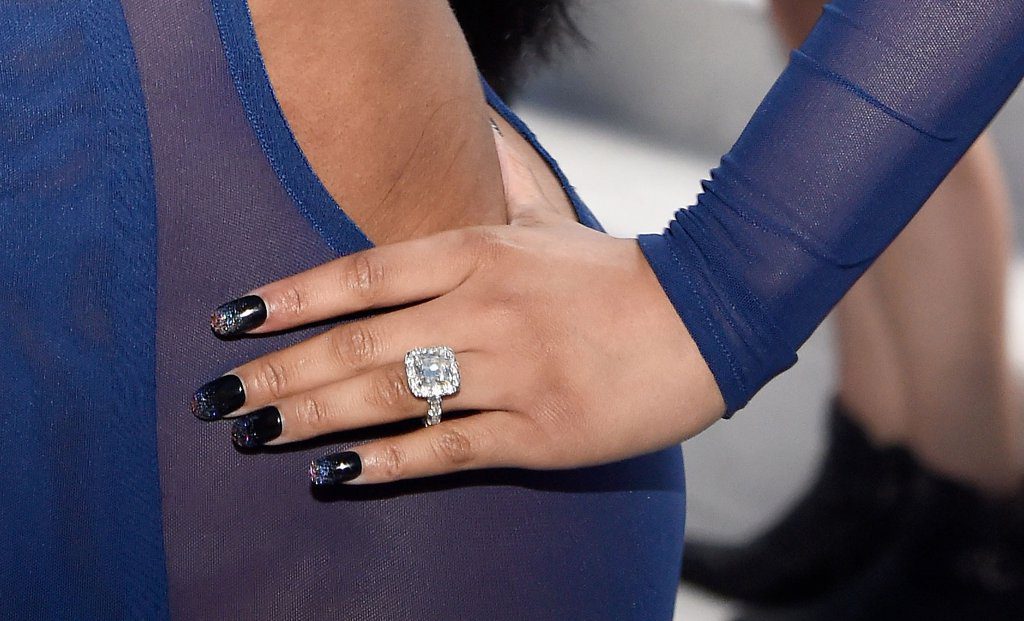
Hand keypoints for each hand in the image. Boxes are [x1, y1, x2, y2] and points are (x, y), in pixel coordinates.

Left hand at [191, 128, 725, 484]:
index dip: (289, 297)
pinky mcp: (538, 433)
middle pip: (358, 341)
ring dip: (312, 416)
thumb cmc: (614, 272)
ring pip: (390, 396)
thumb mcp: (552, 216)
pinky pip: (446, 448)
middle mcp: (484, 309)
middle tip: (216, 396)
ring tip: (251, 433)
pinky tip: (333, 473)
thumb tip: (476, 123)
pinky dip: (384, 462)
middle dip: (278, 371)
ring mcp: (510, 373)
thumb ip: (504, 174)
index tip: (232, 320)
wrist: (706, 319)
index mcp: (480, 252)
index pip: (361, 272)